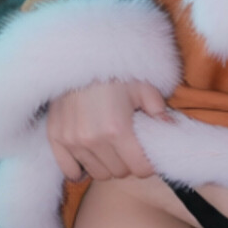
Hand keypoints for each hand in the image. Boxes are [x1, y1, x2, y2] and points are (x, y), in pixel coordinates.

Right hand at [45, 79, 169, 182]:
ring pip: (98, 173)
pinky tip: (90, 156)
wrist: (78, 55)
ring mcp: (72, 140)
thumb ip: (159, 113)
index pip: (140, 169)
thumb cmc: (114, 71)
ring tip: (110, 147)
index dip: (148, 164)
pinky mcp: (55, 137)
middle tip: (129, 147)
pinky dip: (80, 168)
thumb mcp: (143, 87)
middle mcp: (93, 139)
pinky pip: (69, 171)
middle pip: (119, 172)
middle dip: (128, 163)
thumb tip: (172, 132)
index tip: (147, 154)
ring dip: (107, 164)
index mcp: (118, 129)